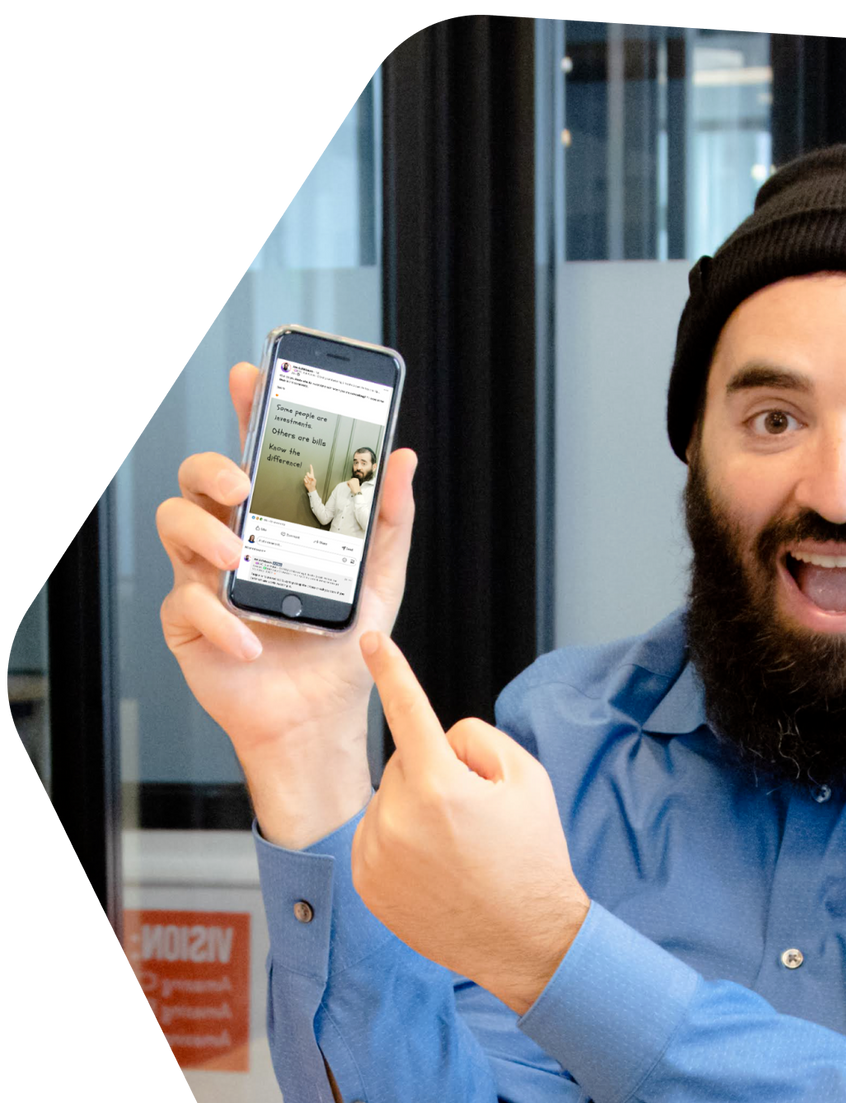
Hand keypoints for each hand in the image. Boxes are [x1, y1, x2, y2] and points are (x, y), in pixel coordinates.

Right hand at [157, 363, 419, 845]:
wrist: (321, 714)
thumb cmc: (344, 644)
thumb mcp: (379, 578)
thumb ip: (388, 519)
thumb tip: (402, 458)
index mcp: (276, 520)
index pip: (254, 451)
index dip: (248, 409)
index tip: (252, 377)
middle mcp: (235, 538)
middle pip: (198, 478)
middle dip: (212, 470)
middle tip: (242, 488)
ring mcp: (206, 577)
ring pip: (175, 525)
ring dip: (203, 536)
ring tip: (239, 561)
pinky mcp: (191, 623)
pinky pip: (187, 605)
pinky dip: (221, 622)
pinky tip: (251, 641)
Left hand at [352, 632, 589, 1011]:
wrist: (525, 938)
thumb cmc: (533, 857)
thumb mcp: (529, 779)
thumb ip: (478, 739)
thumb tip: (440, 740)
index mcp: (439, 785)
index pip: (408, 710)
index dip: (391, 670)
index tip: (370, 643)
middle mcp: (397, 818)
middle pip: (407, 762)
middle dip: (438, 775)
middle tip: (477, 817)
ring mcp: (376, 854)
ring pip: (389, 799)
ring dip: (416, 810)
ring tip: (458, 850)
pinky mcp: (366, 882)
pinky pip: (376, 835)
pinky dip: (400, 841)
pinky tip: (435, 868)